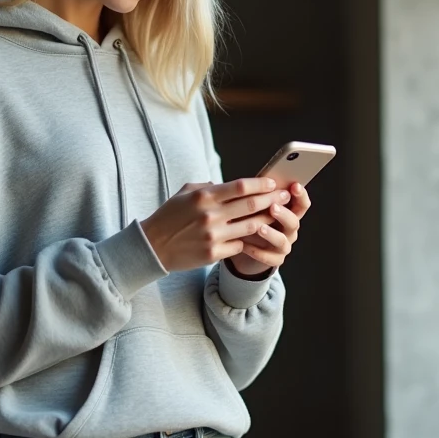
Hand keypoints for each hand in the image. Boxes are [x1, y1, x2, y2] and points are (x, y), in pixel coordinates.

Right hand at [141, 178, 292, 272]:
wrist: (153, 246)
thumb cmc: (169, 216)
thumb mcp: (185, 193)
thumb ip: (209, 187)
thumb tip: (231, 186)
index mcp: (204, 197)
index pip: (240, 187)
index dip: (260, 184)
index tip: (273, 183)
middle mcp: (210, 215)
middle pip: (251, 205)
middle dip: (272, 199)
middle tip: (285, 196)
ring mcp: (213, 236)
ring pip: (251, 226)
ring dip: (268, 220)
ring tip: (277, 215)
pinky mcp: (213, 253)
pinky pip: (240, 245)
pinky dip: (248, 240)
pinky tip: (257, 236)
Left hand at [228, 181, 310, 275]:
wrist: (245, 245)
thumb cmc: (250, 218)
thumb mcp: (255, 205)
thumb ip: (260, 195)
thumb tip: (256, 180)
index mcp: (289, 212)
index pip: (301, 203)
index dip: (301, 195)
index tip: (295, 186)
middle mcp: (289, 229)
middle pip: (294, 221)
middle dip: (284, 214)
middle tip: (273, 207)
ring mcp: (284, 245)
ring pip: (282, 241)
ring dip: (271, 234)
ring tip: (259, 228)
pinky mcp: (275, 259)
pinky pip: (270, 258)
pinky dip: (258, 252)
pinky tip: (245, 246)